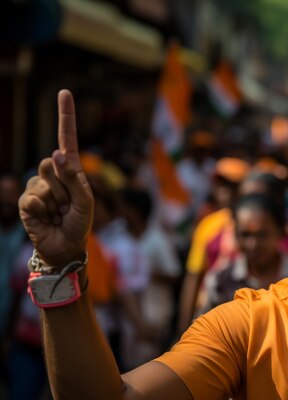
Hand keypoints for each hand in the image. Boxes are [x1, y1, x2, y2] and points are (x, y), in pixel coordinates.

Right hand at [18, 90, 93, 267]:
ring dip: (56, 202)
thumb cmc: (80, 222)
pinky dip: (43, 211)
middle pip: (51, 163)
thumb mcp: (86, 200)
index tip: (65, 92)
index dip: (66, 116)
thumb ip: (74, 178)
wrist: (65, 245)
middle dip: (64, 186)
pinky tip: (46, 219)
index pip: (67, 138)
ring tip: (59, 213)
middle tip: (68, 204)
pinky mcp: (26, 200)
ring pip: (44, 183)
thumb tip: (55, 153)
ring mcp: (38, 186)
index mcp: (71, 169)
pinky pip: (33, 198)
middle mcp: (53, 174)